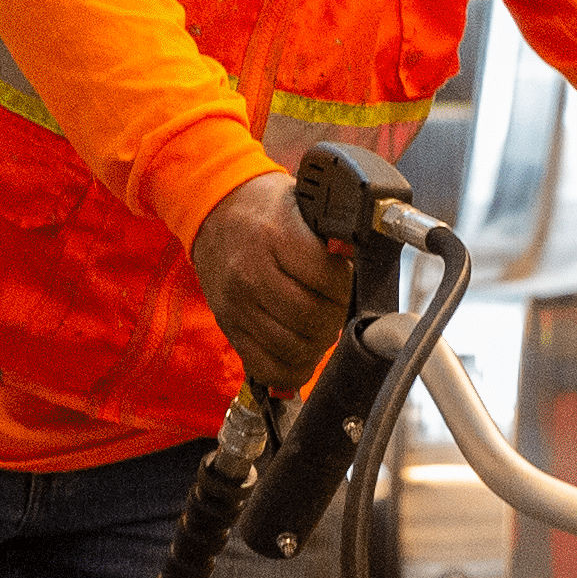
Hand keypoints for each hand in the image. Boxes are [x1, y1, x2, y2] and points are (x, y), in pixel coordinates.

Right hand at [192, 170, 354, 392]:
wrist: (214, 213)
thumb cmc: (264, 212)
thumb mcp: (302, 207)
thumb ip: (333, 237)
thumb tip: (362, 262)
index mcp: (276, 236)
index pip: (326, 279)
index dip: (345, 288)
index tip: (343, 285)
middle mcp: (252, 273)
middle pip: (311, 319)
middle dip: (334, 319)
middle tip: (334, 310)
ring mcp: (237, 305)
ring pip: (292, 348)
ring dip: (315, 346)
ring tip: (318, 330)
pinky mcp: (229, 327)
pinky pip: (265, 367)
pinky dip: (290, 370)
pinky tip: (300, 356)